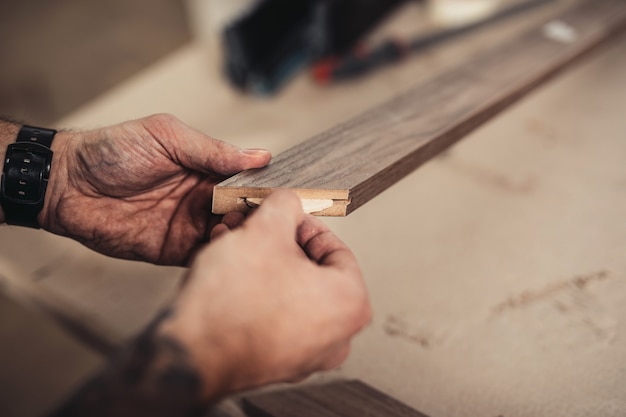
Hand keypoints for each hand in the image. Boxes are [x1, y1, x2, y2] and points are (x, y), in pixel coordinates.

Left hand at [41, 114, 270, 264]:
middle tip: (266, 221)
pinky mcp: (172, 250)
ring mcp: (189, 226)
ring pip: (228, 237)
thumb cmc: (112, 151)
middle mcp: (202, 199)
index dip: (267, 191)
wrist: (67, 184)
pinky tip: (227, 253)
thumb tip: (260, 155)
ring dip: (240, 238)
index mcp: (205, 169)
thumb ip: (212, 150)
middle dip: (257, 218)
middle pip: (243, 213)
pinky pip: (204, 257)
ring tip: (244, 234)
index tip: (287, 198)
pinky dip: (218, 257)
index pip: (247, 182)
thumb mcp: (167, 137)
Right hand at [160, 190, 371, 398]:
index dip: (303, 224)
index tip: (284, 215)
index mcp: (350, 303)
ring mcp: (307, 354)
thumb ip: (285, 206)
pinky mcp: (278, 364)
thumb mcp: (264, 231)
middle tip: (255, 227)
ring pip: (289, 292)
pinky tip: (229, 274)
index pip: (335, 248)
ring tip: (233, 245)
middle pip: (310, 271)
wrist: (191, 354)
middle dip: (276, 242)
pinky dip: (255, 292)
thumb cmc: (232, 305)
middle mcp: (336, 336)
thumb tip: (288, 203)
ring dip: (261, 263)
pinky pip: (274, 316)